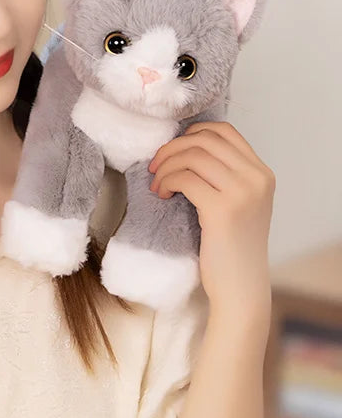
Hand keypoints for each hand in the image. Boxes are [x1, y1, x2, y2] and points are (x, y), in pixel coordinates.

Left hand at [148, 122, 274, 323]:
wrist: (240, 286)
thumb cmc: (231, 245)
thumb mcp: (239, 201)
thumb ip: (225, 173)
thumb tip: (187, 145)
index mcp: (262, 173)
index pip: (224, 131)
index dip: (191, 133)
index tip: (174, 150)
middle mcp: (257, 178)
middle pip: (205, 139)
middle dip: (172, 148)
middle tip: (155, 165)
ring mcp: (243, 193)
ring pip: (192, 156)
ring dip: (166, 166)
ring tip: (158, 184)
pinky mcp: (222, 209)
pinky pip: (184, 178)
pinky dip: (166, 181)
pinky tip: (162, 194)